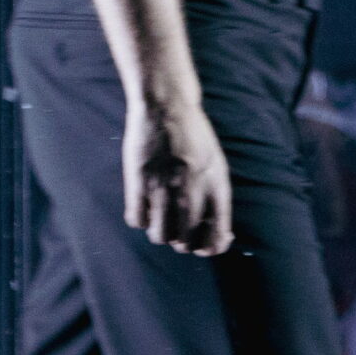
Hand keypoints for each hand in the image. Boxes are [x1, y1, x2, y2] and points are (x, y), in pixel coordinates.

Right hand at [124, 98, 232, 256]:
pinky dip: (141, 218)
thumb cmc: (194, 138)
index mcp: (217, 188)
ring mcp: (163, 189)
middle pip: (185, 243)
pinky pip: (137, 221)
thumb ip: (216, 199)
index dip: (211, 246)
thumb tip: (219, 234)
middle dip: (183, 241)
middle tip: (179, 228)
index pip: (217, 237)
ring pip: (160, 236)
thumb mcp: (216, 166)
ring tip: (162, 216)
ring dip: (161, 231)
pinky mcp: (138, 183)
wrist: (167, 107)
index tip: (205, 243)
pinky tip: (145, 205)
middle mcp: (192, 192)